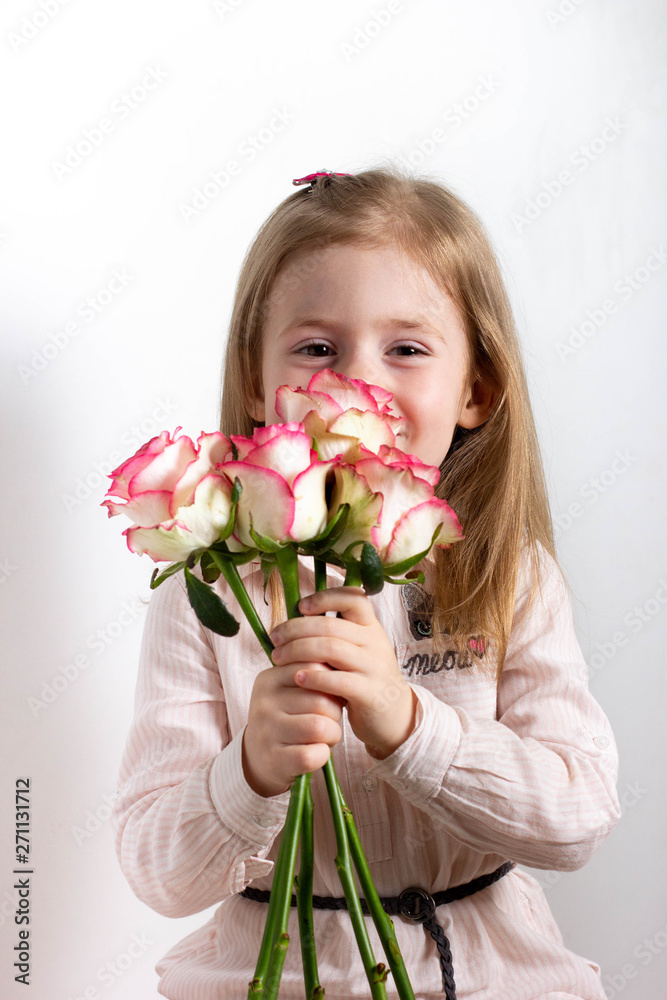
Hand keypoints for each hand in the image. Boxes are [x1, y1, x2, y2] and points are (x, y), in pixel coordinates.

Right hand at [242, 654, 345, 798]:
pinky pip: (314, 754)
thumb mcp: (290, 690)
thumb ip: (311, 675)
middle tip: (329, 720)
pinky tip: (316, 753)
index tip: (329, 695)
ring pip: (320, 727)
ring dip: (332, 734)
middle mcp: (264, 703)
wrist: (259, 757)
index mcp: (269, 679)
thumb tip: (341, 668)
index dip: (331, 683)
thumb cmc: (286, 718)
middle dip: (335, 713)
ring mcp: (268, 732)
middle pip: (321, 700)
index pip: (314, 668)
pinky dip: (323, 755)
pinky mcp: (275, 760)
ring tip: (325, 736)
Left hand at [269, 587, 417, 760]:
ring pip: (332, 649)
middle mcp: (374, 642)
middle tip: (275, 638)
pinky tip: (297, 677)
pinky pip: (338, 680)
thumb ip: (335, 634)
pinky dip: (314, 677)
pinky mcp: (369, 692)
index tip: (301, 607)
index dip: (324, 598)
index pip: (353, 598)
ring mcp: (373, 667)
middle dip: (296, 629)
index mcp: (370, 626)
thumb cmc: (364, 677)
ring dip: (298, 651)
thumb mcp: (357, 649)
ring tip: (278, 657)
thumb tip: (295, 618)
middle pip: (331, 625)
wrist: (394, 714)